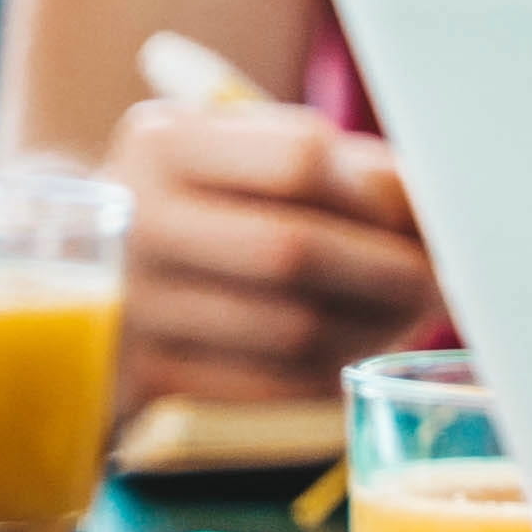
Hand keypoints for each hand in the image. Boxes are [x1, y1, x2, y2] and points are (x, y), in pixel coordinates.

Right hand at [98, 94, 440, 401]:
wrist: (91, 288)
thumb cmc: (212, 211)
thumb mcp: (254, 161)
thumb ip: (349, 171)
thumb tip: (440, 212)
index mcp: (164, 142)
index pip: (302, 157)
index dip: (381, 194)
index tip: (423, 216)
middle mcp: (132, 220)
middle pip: (294, 250)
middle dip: (390, 272)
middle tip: (437, 284)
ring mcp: (128, 307)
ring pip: (291, 329)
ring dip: (372, 330)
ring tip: (400, 319)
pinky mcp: (140, 381)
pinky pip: (269, 389)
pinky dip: (328, 375)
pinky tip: (348, 356)